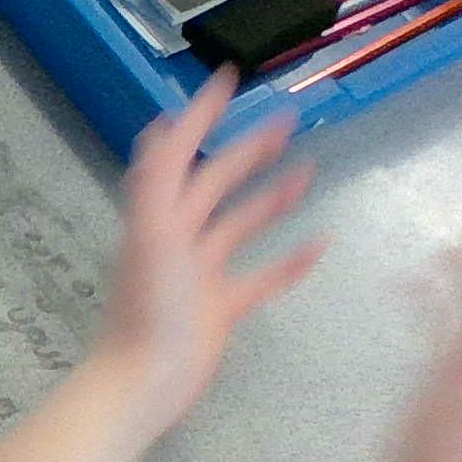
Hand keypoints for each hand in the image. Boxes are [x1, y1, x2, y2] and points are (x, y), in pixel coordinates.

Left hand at [89, 66, 322, 436]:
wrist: (143, 383)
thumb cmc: (147, 310)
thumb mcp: (150, 236)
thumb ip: (154, 180)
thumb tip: (161, 121)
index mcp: (158, 216)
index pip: (180, 152)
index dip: (201, 115)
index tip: (229, 78)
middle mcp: (177, 237)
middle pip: (216, 183)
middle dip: (249, 150)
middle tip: (289, 120)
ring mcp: (201, 274)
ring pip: (241, 224)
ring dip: (272, 196)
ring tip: (309, 169)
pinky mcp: (221, 308)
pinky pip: (260, 277)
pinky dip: (288, 260)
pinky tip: (318, 244)